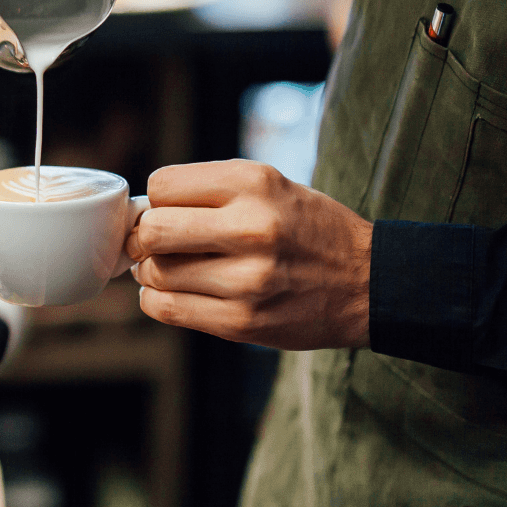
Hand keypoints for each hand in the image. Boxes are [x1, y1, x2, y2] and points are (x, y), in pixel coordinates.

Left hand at [126, 160, 372, 350]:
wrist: (369, 283)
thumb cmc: (308, 229)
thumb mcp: (269, 185)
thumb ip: (208, 192)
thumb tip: (137, 215)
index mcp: (254, 183)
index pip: (162, 185)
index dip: (157, 200)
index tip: (168, 212)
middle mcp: (251, 228)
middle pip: (152, 231)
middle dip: (144, 238)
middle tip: (156, 244)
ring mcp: (247, 280)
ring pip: (156, 273)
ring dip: (152, 272)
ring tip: (175, 269)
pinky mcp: (243, 322)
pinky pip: (168, 310)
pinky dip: (158, 301)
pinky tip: (177, 293)